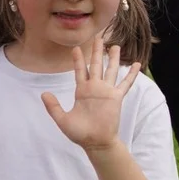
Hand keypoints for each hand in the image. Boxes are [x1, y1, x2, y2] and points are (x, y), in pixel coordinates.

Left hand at [42, 37, 140, 151]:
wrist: (95, 142)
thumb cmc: (79, 133)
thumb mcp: (62, 119)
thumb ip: (53, 106)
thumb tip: (43, 93)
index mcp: (82, 91)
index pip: (80, 71)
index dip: (78, 59)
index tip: (75, 48)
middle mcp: (95, 88)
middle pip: (96, 65)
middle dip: (96, 51)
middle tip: (98, 37)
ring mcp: (106, 92)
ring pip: (110, 70)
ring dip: (113, 58)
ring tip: (114, 45)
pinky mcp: (116, 98)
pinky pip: (125, 83)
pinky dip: (131, 74)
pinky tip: (135, 64)